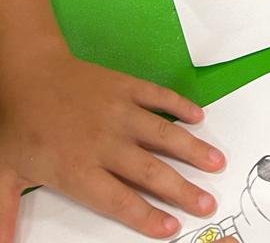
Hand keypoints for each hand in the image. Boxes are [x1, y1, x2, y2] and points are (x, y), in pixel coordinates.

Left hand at [0, 44, 224, 240]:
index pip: (119, 200)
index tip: (172, 228)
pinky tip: (199, 117)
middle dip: (182, 189)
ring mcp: (119, 111)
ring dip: (192, 149)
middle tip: (209, 203)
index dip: (147, 216)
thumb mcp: (5, 176)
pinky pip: (158, 97)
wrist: (27, 74)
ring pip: (163, 134)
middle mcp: (105, 142)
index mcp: (78, 169)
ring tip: (217, 162)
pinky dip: (179, 106)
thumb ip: (5, 215)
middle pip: (150, 171)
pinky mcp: (125, 86)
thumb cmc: (17, 128)